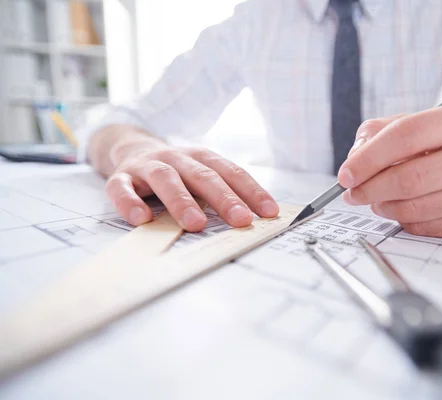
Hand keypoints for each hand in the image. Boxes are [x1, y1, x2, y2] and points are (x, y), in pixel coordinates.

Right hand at [105, 141, 278, 231]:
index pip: (231, 173)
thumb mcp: (200, 175)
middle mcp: (177, 157)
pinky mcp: (121, 176)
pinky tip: (141, 218)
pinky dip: (130, 202)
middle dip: (224, 199)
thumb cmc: (176, 171)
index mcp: (202, 157)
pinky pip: (122, 188)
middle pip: (203, 176)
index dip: (252, 191)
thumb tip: (253, 220)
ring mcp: (148, 165)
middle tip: (241, 220)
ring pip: (166, 179)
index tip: (269, 213)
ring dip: (182, 201)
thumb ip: (221, 193)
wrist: (130, 148)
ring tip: (196, 224)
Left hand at [337, 101, 441, 237]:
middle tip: (352, 194)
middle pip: (412, 178)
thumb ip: (378, 133)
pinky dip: (404, 221)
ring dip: (385, 207)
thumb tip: (353, 162)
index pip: (407, 135)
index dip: (369, 158)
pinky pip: (427, 227)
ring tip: (376, 200)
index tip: (345, 174)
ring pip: (417, 207)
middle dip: (371, 189)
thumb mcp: (414, 122)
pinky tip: (401, 208)